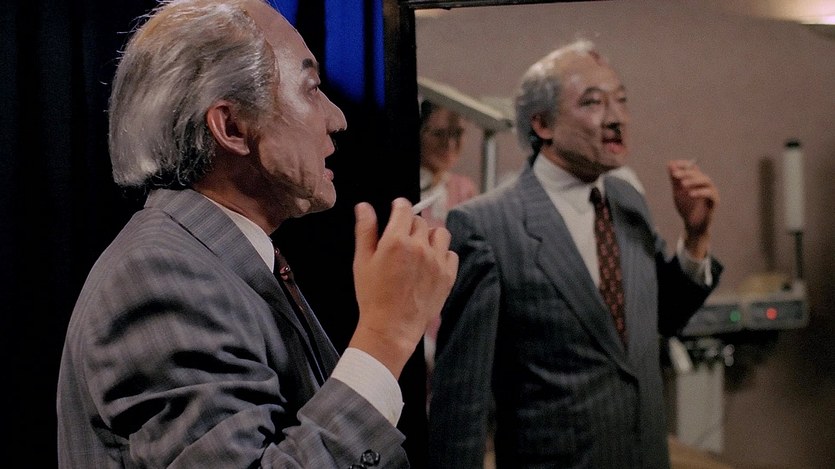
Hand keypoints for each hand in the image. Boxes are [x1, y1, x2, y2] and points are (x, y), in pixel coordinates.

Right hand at [350, 198, 457, 377]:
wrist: (391, 328)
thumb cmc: (373, 296)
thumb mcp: (362, 261)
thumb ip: (365, 230)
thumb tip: (364, 207)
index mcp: (396, 240)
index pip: (404, 208)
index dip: (399, 206)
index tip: (397, 209)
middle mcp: (420, 247)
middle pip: (420, 221)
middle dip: (410, 225)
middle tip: (401, 239)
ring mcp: (436, 262)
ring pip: (440, 234)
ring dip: (429, 236)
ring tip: (418, 249)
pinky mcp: (447, 276)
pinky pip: (450, 254)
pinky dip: (442, 255)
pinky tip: (429, 264)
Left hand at [668, 160, 718, 258]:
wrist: (691, 224)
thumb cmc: (686, 207)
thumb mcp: (677, 192)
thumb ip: (675, 179)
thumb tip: (670, 164)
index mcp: (697, 181)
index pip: (693, 168)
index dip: (684, 165)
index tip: (673, 164)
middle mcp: (706, 184)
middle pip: (698, 173)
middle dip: (686, 173)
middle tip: (675, 175)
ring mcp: (711, 192)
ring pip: (706, 181)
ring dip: (694, 180)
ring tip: (683, 184)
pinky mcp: (714, 202)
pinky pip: (710, 194)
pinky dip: (701, 192)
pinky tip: (690, 194)